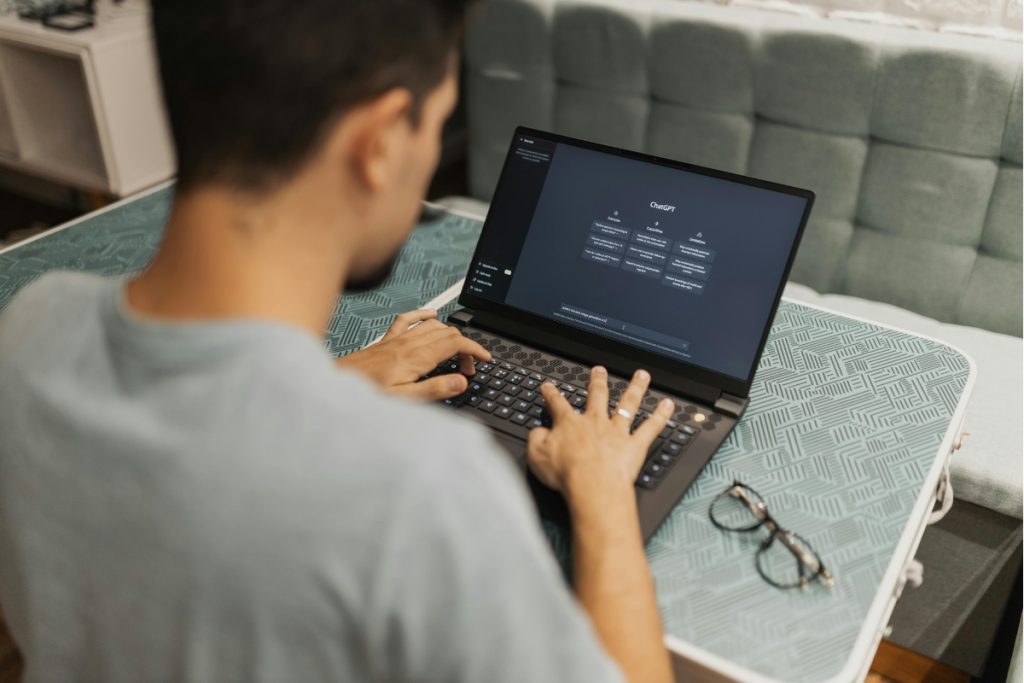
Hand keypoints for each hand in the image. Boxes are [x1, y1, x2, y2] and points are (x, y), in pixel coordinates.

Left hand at [336, 309, 490, 399]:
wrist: (337, 384)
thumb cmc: (367, 394)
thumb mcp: (405, 399)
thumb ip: (435, 389)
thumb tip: (461, 382)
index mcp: (416, 357)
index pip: (455, 344)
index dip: (474, 349)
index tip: (485, 359)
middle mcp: (409, 344)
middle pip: (448, 333)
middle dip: (465, 347)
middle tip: (468, 368)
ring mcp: (398, 339)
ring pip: (433, 326)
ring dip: (450, 335)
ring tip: (455, 353)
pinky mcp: (387, 340)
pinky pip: (408, 319)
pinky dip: (424, 315)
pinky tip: (431, 315)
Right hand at [527, 366, 673, 498]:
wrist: (592, 486)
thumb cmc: (566, 474)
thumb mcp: (536, 455)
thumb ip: (536, 439)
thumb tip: (538, 431)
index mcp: (570, 424)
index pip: (558, 404)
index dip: (552, 394)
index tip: (549, 386)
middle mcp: (595, 422)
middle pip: (597, 395)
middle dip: (597, 381)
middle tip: (599, 370)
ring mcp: (617, 432)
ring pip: (628, 404)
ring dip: (635, 388)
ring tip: (642, 375)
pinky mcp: (634, 446)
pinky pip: (651, 427)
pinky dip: (661, 416)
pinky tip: (668, 405)